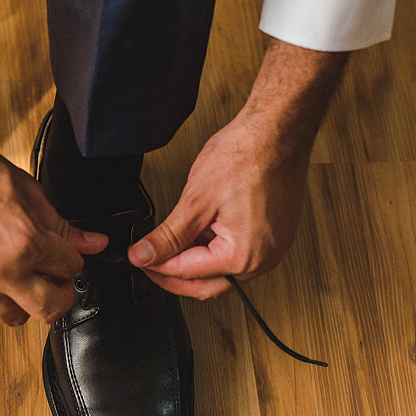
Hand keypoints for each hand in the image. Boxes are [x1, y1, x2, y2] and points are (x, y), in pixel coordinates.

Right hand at [0, 96, 106, 324]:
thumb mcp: (25, 190)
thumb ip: (59, 224)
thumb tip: (92, 243)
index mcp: (24, 242)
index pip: (70, 268)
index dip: (72, 259)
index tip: (65, 255)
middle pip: (49, 310)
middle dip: (59, 294)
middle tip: (54, 279)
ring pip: (14, 318)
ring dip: (23, 300)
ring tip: (17, 275)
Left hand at [127, 37, 347, 299]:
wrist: (278, 131)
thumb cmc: (247, 157)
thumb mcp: (195, 201)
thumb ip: (167, 236)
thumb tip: (144, 255)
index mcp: (243, 256)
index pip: (188, 274)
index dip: (156, 267)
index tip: (138, 258)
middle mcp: (263, 260)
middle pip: (207, 284)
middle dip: (173, 275)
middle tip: (148, 260)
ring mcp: (272, 249)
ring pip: (222, 272)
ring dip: (193, 263)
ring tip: (168, 243)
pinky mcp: (273, 236)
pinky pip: (238, 254)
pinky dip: (213, 250)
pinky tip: (196, 234)